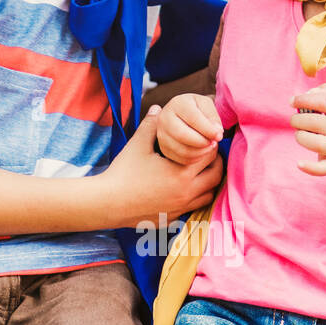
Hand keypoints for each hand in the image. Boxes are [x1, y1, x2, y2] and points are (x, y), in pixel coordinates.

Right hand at [101, 105, 223, 226]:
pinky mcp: (175, 217)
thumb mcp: (137, 145)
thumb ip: (151, 125)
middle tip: (208, 153)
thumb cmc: (123, 172)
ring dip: (210, 181)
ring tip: (201, 170)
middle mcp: (187, 191)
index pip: (210, 155)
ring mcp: (182, 206)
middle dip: (215, 163)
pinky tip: (188, 187)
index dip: (210, 144)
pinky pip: (197, 206)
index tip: (205, 139)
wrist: (109, 203)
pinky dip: (198, 196)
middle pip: (216, 175)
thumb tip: (157, 108)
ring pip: (210, 194)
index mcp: (181, 172)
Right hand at [154, 92, 223, 164]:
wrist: (182, 115)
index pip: (193, 118)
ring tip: (210, 147)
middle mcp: (165, 118)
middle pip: (182, 135)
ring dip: (201, 152)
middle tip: (214, 143)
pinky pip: (181, 158)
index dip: (208, 130)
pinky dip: (195, 158)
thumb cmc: (197, 109)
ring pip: (182, 150)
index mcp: (177, 103)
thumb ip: (213, 117)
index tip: (219, 136)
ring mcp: (162, 135)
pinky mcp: (164, 148)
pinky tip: (202, 152)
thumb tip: (217, 133)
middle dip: (202, 142)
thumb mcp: (206, 105)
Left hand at [289, 83, 325, 176]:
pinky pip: (322, 169)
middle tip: (296, 121)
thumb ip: (325, 91)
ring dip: (300, 137)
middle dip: (298, 120)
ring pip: (315, 143)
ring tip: (300, 135)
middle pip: (314, 122)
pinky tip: (299, 164)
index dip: (303, 100)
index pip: (322, 101)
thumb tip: (303, 96)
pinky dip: (310, 168)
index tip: (292, 102)